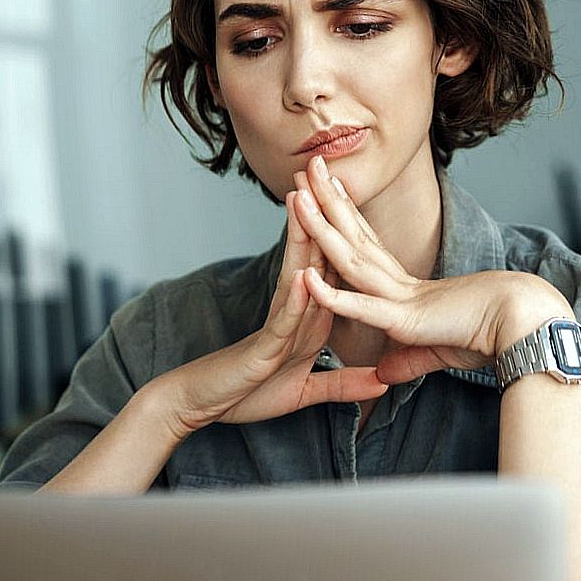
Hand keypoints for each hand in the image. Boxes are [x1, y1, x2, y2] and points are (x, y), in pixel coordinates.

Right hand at [157, 183, 387, 437]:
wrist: (200, 407)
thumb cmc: (247, 394)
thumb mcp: (305, 392)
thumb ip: (343, 385)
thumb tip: (380, 383)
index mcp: (306, 320)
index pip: (328, 269)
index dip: (342, 234)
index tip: (355, 200)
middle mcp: (291, 315)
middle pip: (310, 258)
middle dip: (318, 217)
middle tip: (322, 172)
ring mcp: (277, 328)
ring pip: (294, 277)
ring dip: (301, 241)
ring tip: (305, 201)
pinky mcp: (264, 350)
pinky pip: (282, 322)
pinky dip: (293, 301)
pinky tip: (301, 277)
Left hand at [293, 155, 573, 384]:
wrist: (528, 326)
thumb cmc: (494, 336)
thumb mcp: (439, 351)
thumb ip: (408, 360)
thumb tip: (383, 374)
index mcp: (408, 289)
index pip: (367, 245)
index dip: (343, 217)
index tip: (322, 190)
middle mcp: (400, 286)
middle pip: (354, 237)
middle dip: (326, 202)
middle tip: (304, 167)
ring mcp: (401, 299)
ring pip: (350, 259)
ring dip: (321, 228)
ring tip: (295, 197)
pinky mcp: (405, 320)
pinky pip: (362, 307)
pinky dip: (334, 296)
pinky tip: (307, 278)